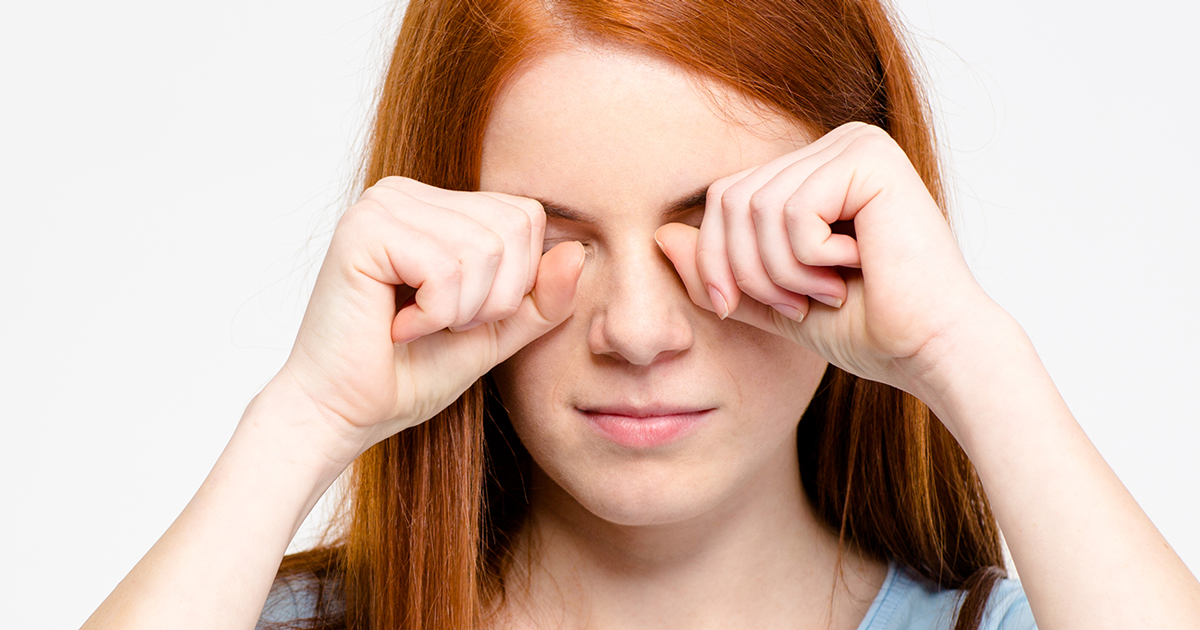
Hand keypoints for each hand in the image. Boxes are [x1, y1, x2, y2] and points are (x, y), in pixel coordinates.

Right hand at [271, 176, 585, 461]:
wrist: (344, 413)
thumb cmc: (409, 373)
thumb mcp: (496, 332)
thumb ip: (541, 296)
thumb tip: (579, 250)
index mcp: (438, 205)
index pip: (526, 216)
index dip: (516, 282)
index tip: (462, 316)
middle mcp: (408, 193)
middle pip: (514, 227)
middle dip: (494, 298)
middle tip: (440, 324)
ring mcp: (383, 204)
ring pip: (485, 249)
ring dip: (462, 310)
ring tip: (417, 325)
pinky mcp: (364, 229)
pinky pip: (448, 268)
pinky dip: (436, 313)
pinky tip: (395, 326)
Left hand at [655, 122, 997, 395]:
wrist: (931, 350)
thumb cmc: (867, 328)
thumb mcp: (771, 301)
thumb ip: (720, 270)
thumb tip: (660, 234)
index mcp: (814, 171)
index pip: (723, 198)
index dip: (714, 260)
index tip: (740, 307)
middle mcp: (834, 145)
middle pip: (730, 198)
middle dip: (746, 270)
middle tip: (794, 306)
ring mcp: (854, 145)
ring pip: (756, 206)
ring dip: (780, 270)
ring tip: (824, 291)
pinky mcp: (870, 158)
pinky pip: (792, 208)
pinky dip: (809, 257)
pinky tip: (854, 268)